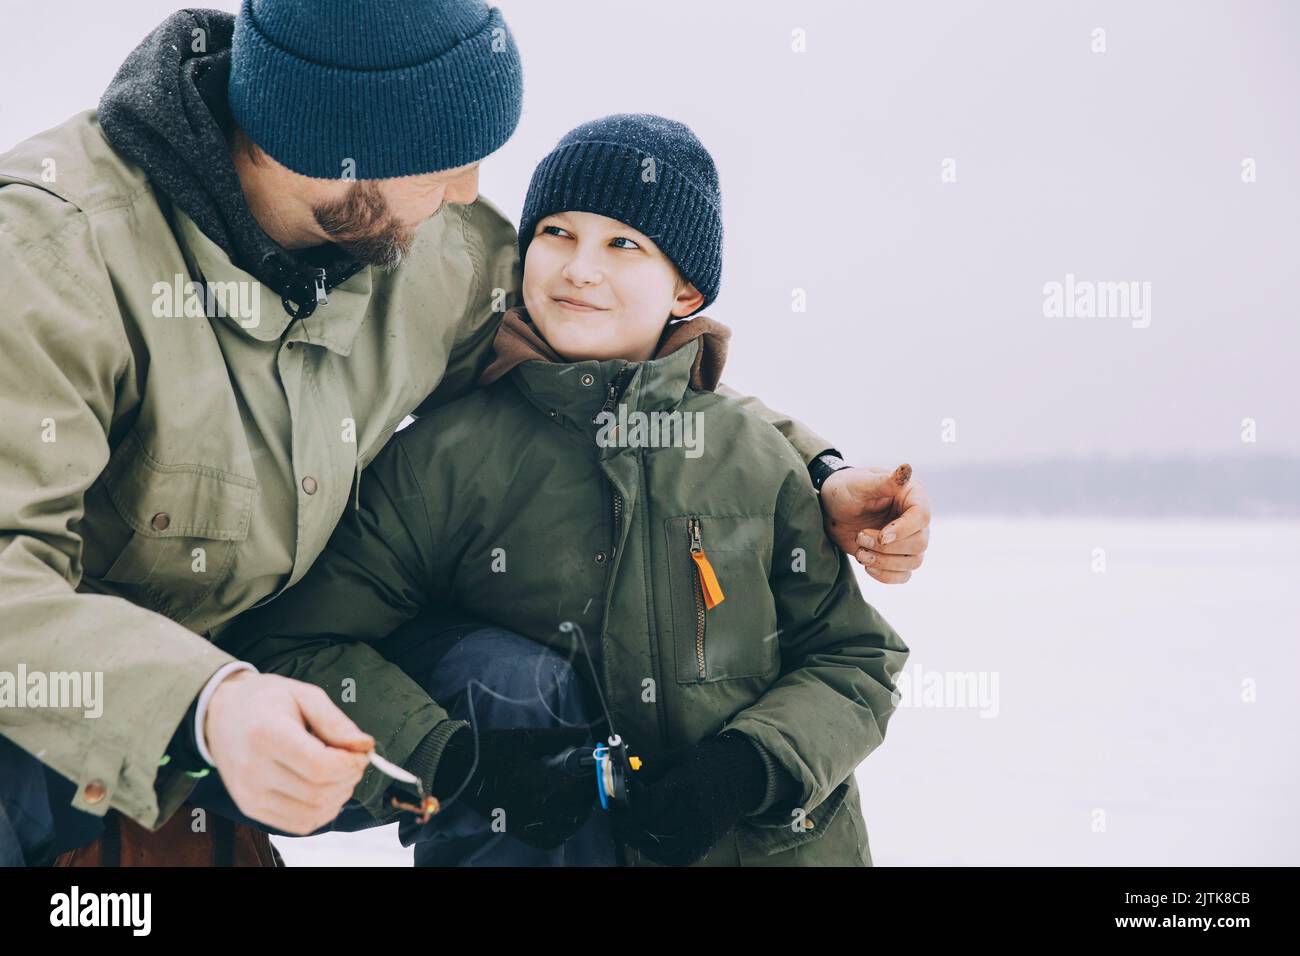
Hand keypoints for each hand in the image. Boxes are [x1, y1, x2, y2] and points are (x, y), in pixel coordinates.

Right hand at [205, 671, 373, 834]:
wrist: (221, 714)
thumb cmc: (266, 700)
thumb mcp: (304, 695)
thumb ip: (336, 722)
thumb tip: (365, 746)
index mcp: (267, 735)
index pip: (320, 766)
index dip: (351, 764)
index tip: (361, 752)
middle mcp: (254, 770)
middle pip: (319, 792)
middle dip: (349, 779)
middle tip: (353, 760)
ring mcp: (250, 795)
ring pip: (312, 813)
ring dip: (339, 797)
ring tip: (339, 773)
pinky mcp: (250, 809)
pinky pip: (298, 824)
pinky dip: (322, 811)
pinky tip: (325, 789)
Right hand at [434, 726, 595, 848]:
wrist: (459, 767)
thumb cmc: (493, 749)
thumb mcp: (528, 738)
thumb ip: (560, 737)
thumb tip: (584, 731)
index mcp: (541, 785)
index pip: (580, 790)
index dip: (593, 779)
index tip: (595, 766)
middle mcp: (536, 809)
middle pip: (576, 810)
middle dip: (587, 794)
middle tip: (587, 777)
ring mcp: (526, 822)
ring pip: (565, 828)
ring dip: (577, 813)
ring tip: (576, 794)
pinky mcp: (516, 828)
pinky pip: (547, 838)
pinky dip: (560, 830)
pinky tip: (561, 814)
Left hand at [612, 731, 767, 866]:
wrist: (741, 777)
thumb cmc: (705, 763)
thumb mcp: (676, 758)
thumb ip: (649, 769)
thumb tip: (622, 780)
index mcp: (683, 787)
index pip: (645, 806)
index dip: (624, 810)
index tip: (613, 808)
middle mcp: (691, 813)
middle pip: (648, 828)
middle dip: (627, 826)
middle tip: (616, 821)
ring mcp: (699, 832)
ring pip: (658, 847)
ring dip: (638, 840)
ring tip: (628, 831)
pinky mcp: (704, 845)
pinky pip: (674, 857)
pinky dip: (657, 852)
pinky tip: (648, 841)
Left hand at [821, 462, 930, 582]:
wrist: (830, 509)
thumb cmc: (845, 489)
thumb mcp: (859, 483)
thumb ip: (884, 481)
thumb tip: (907, 469)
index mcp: (912, 496)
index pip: (922, 517)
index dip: (903, 530)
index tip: (882, 535)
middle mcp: (914, 519)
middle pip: (920, 543)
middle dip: (887, 547)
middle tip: (860, 536)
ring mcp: (907, 539)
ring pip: (913, 561)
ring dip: (885, 562)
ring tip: (860, 552)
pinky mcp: (895, 556)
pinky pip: (903, 575)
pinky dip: (886, 575)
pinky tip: (867, 565)